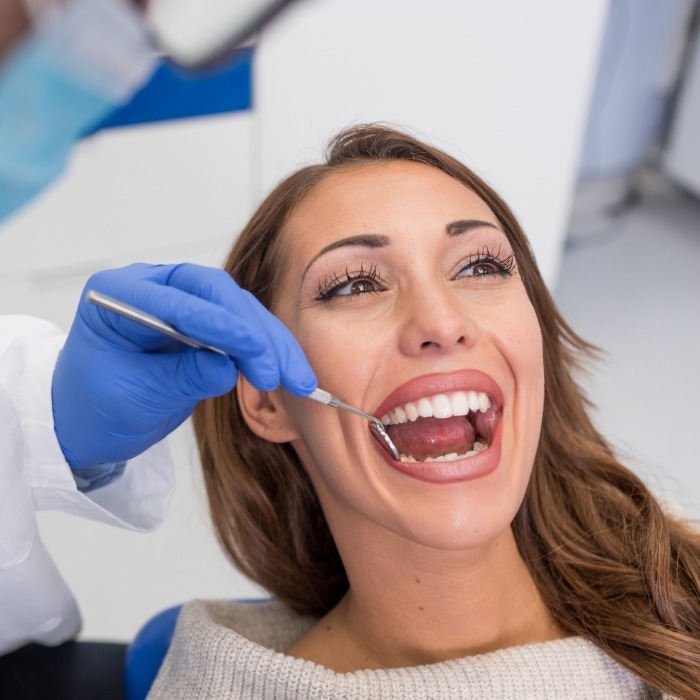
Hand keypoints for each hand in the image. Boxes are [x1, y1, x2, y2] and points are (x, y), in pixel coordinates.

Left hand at [52, 262, 316, 467]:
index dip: (220, 324)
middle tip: (276, 371)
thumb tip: (227, 369)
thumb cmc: (94, 407)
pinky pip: (244, 331)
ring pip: (240, 311)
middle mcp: (155, 288)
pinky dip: (267, 352)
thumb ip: (179, 378)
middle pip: (218, 294)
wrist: (90, 424)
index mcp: (119, 294)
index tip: (253, 349)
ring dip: (271, 344)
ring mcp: (183, 303)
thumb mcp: (132, 396)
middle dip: (254, 333)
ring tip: (297, 380)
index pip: (178, 300)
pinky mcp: (205, 325)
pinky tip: (287, 373)